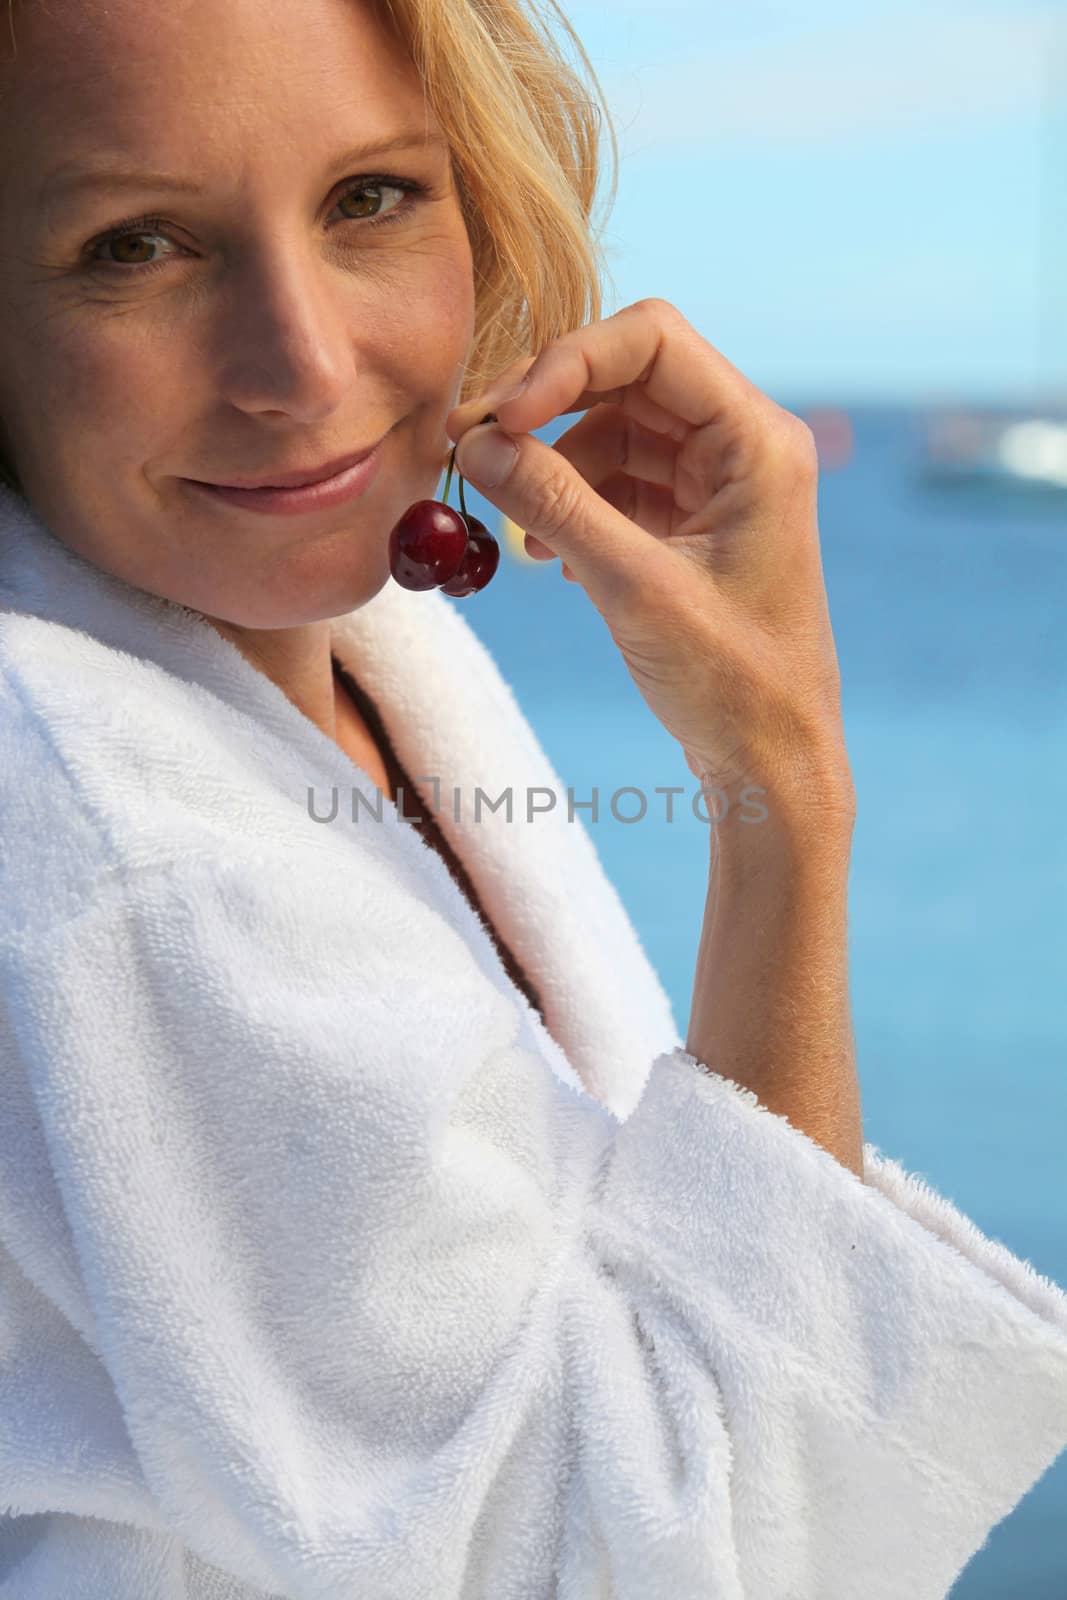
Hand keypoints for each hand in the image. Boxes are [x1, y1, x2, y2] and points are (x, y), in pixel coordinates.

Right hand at [446, 299, 853, 811]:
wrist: (772, 765)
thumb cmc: (733, 683)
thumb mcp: (634, 588)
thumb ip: (556, 505)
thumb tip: (477, 442)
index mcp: (756, 440)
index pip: (652, 340)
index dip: (565, 363)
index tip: (501, 416)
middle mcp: (741, 446)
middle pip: (624, 378)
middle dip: (545, 410)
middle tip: (469, 449)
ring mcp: (714, 485)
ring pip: (611, 433)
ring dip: (552, 469)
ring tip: (520, 532)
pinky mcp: (689, 525)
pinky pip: (615, 484)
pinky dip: (571, 506)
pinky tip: (552, 558)